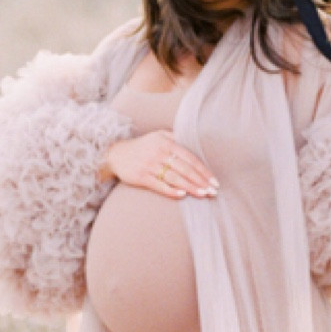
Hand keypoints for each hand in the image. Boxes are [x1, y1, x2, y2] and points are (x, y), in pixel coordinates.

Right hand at [104, 130, 218, 199]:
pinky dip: (171, 190)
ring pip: (174, 178)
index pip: (190, 158)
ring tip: (203, 194)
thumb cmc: (143, 146)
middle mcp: (159, 153)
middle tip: (213, 191)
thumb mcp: (159, 135)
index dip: (203, 170)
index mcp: (166, 142)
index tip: (214, 181)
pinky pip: (159, 185)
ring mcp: (149, 165)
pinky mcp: (140, 176)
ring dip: (191, 187)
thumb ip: (176, 138)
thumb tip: (197, 143)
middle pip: (184, 169)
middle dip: (201, 181)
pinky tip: (182, 195)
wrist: (116, 154)